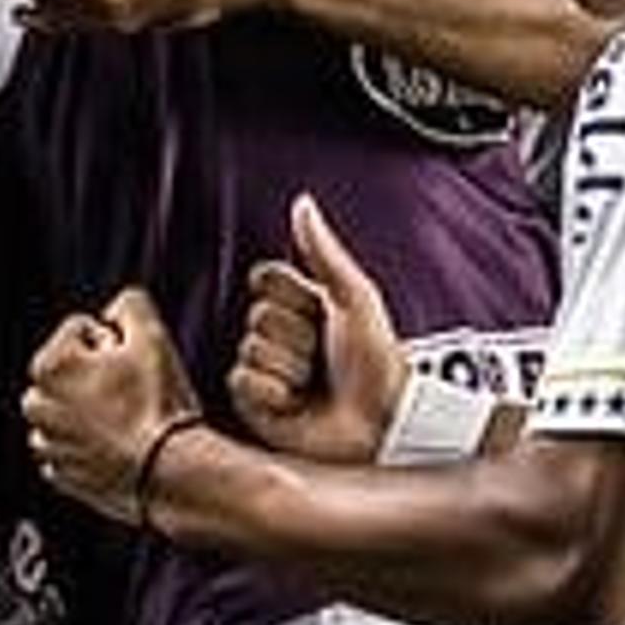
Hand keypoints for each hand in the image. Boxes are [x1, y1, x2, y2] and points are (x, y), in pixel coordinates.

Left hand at [23, 287, 205, 521]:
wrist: (171, 473)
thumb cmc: (159, 403)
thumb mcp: (152, 335)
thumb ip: (129, 305)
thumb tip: (114, 311)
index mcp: (49, 366)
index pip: (80, 330)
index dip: (114, 341)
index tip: (133, 365)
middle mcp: (38, 405)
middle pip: (67, 371)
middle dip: (92, 375)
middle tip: (129, 391)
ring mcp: (49, 443)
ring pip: (65, 412)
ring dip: (87, 412)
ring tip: (125, 422)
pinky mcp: (62, 475)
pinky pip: (70, 451)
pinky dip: (88, 448)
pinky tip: (117, 449)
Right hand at [223, 196, 404, 461]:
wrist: (383, 422)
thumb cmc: (378, 362)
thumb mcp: (355, 298)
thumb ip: (323, 252)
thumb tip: (302, 202)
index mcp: (300, 305)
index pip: (266, 279)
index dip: (292, 295)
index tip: (321, 312)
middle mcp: (278, 336)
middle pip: (258, 314)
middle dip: (297, 337)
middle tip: (325, 358)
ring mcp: (263, 370)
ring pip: (250, 348)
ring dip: (290, 368)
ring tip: (315, 385)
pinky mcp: (252, 403)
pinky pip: (241, 380)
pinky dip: (273, 393)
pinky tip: (296, 404)